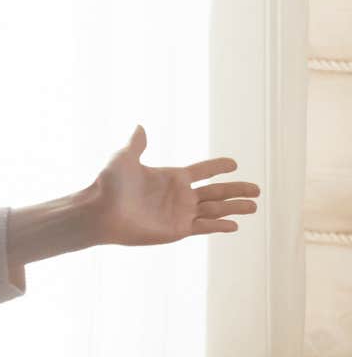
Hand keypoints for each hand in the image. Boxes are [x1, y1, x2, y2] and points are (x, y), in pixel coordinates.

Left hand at [90, 126, 260, 246]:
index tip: (234, 163)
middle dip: (236, 189)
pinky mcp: (176, 230)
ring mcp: (179, 213)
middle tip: (258, 189)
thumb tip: (139, 126)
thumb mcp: (124, 159)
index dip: (218, 166)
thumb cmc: (109, 185)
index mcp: (171, 177)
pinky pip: (203, 227)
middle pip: (215, 191)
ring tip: (254, 205)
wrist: (100, 212)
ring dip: (235, 207)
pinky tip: (235, 225)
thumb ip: (136, 144)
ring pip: (215, 209)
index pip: (202, 171)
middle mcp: (179, 195)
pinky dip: (219, 226)